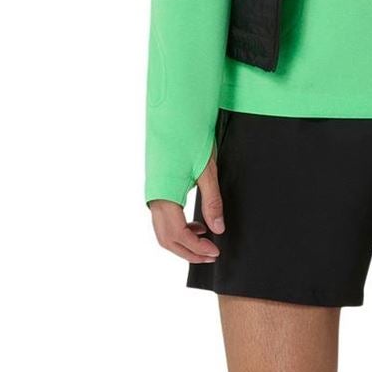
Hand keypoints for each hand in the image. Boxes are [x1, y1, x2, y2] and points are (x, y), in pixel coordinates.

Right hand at [147, 142, 225, 260]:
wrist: (174, 117)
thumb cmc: (190, 140)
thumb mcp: (207, 171)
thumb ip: (212, 202)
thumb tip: (218, 229)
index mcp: (165, 196)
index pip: (178, 235)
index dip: (196, 248)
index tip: (214, 252)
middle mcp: (154, 199)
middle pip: (167, 239)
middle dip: (188, 252)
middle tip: (211, 255)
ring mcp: (153, 195)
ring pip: (163, 232)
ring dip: (183, 242)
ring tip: (205, 241)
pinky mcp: (156, 191)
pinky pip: (163, 220)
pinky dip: (178, 229)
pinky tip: (196, 226)